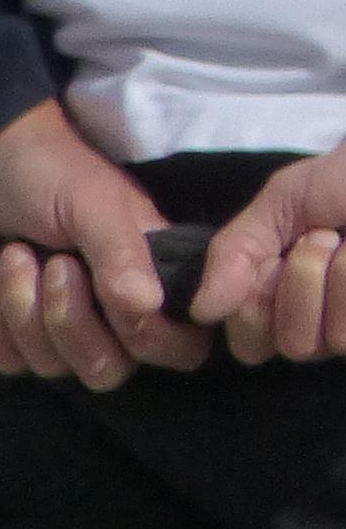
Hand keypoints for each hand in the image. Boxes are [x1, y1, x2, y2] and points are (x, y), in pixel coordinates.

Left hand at [0, 96, 209, 384]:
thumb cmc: (57, 177)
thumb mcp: (95, 204)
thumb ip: (121, 253)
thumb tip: (145, 308)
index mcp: (156, 291)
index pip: (178, 351)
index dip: (142, 334)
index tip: (104, 282)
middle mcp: (117, 323)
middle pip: (106, 371)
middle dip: (68, 319)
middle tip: (53, 263)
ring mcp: (64, 333)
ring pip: (52, 367)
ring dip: (22, 307)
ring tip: (15, 255)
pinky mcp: (15, 335)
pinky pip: (8, 360)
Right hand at [192, 141, 345, 364]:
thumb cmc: (344, 182)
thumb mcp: (278, 204)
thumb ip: (232, 254)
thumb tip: (198, 312)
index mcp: (283, 297)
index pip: (248, 343)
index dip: (253, 307)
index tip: (269, 258)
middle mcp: (322, 322)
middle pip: (290, 346)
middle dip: (298, 285)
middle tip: (318, 240)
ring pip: (329, 341)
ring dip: (336, 280)